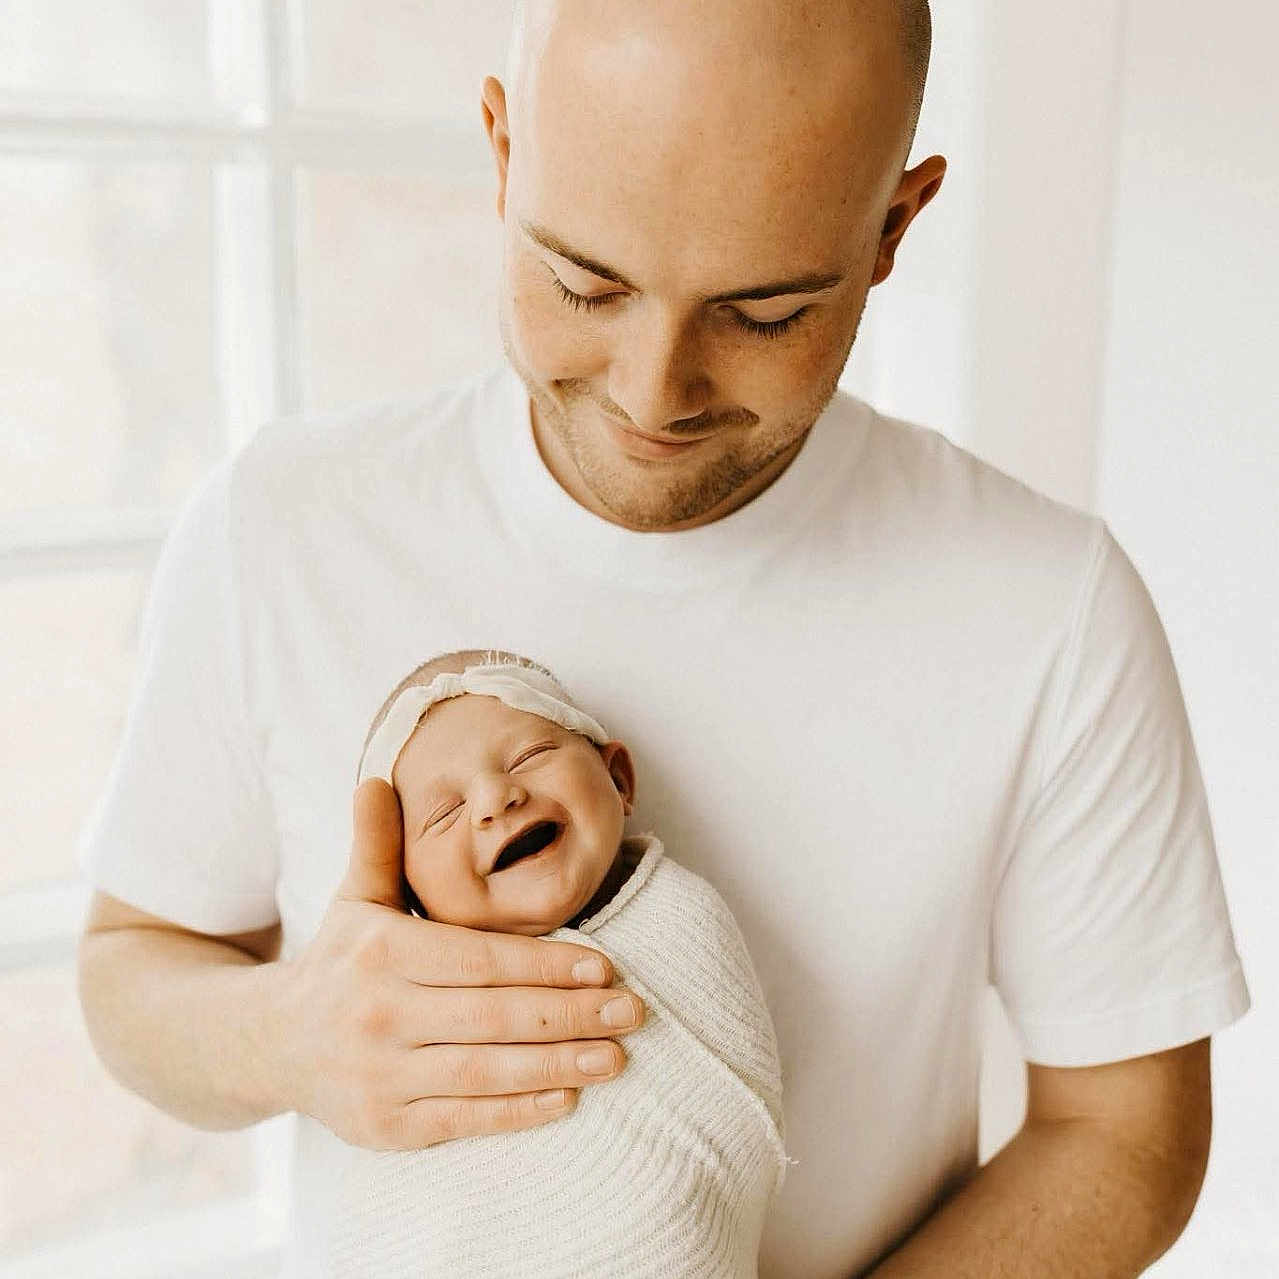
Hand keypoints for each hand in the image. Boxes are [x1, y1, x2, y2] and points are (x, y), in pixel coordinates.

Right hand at [275, 779, 643, 1150]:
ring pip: (485, 1073)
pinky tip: (568, 1099)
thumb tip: (375, 778)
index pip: (481, 960)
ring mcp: (380, 1077)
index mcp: (381, 953)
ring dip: (558, 1066)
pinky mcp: (384, 1127)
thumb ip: (377, 843)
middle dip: (569, 1015)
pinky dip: (518, 1112)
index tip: (605, 967)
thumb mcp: (355, 896)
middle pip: (493, 1018)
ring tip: (616, 1055)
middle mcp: (379, 1016)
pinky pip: (464, 1119)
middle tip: (632, 1010)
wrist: (273, 1043)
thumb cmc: (340, 959)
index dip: (546, 963)